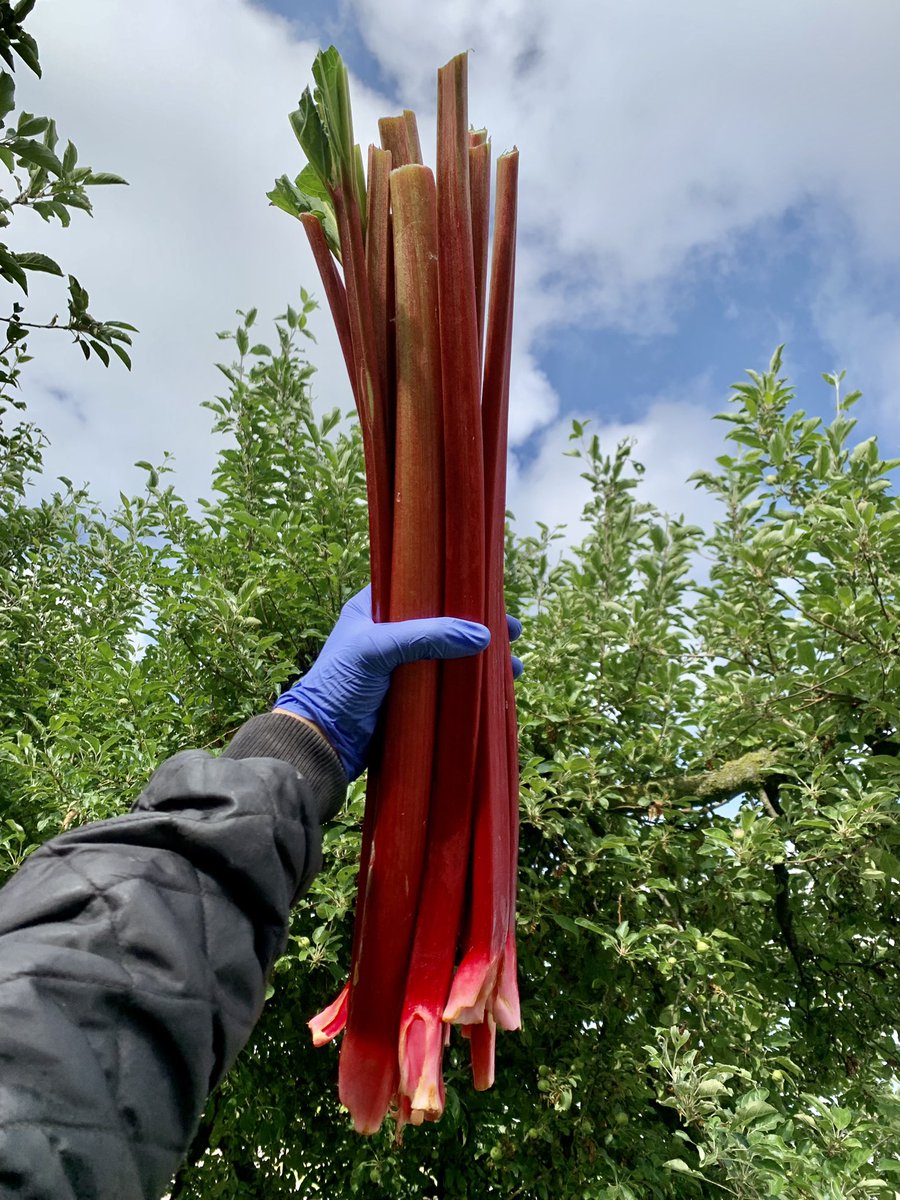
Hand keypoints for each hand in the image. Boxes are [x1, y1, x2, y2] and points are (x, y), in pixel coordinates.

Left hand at [276, 586, 521, 779]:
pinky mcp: (411, 698)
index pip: (422, 589)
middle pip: (446, 624)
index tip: (489, 597)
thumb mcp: (378, 649)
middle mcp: (390, 636)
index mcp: (375, 610)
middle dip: (480, 629)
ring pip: (451, 656)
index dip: (456, 591)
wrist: (322, 741)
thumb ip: (426, 636)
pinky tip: (496, 691)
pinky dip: (472, 687)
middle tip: (513, 633)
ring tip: (514, 669)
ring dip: (482, 661)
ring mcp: (402, 669)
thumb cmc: (339, 685)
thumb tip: (483, 636)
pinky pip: (448, 686)